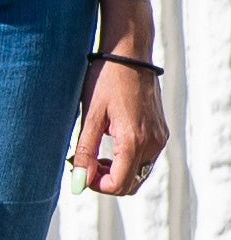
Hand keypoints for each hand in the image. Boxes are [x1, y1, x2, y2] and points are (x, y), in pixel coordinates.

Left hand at [71, 58, 168, 195]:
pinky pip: (144, 160)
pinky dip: (126, 162)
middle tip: (84, 165)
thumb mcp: (90, 117)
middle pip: (130, 184)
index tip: (80, 173)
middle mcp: (153, 142)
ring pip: (137, 174)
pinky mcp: (160, 132)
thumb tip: (79, 182)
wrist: (129, 53)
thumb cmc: (106, 80)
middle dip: (106, 182)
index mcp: (134, 140)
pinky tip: (108, 146)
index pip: (119, 184)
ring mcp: (159, 137)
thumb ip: (85, 153)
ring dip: (115, 173)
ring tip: (94, 156)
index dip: (96, 186)